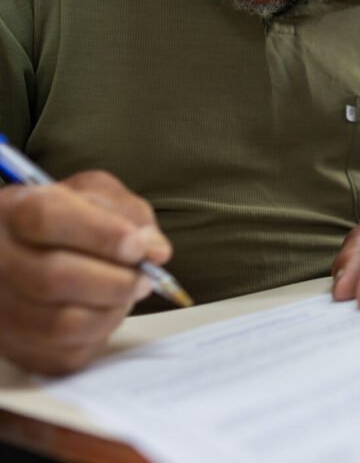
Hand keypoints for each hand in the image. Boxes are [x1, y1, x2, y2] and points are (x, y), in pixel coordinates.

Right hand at [0, 171, 171, 374]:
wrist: (37, 249)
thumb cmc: (73, 217)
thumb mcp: (99, 196)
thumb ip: (129, 214)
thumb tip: (154, 250)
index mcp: (14, 208)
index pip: (46, 218)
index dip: (100, 234)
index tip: (137, 247)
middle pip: (52, 278)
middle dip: (115, 281)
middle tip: (146, 278)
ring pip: (59, 324)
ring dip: (111, 310)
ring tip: (131, 292)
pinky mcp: (13, 347)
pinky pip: (63, 354)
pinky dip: (99, 334)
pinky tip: (107, 310)